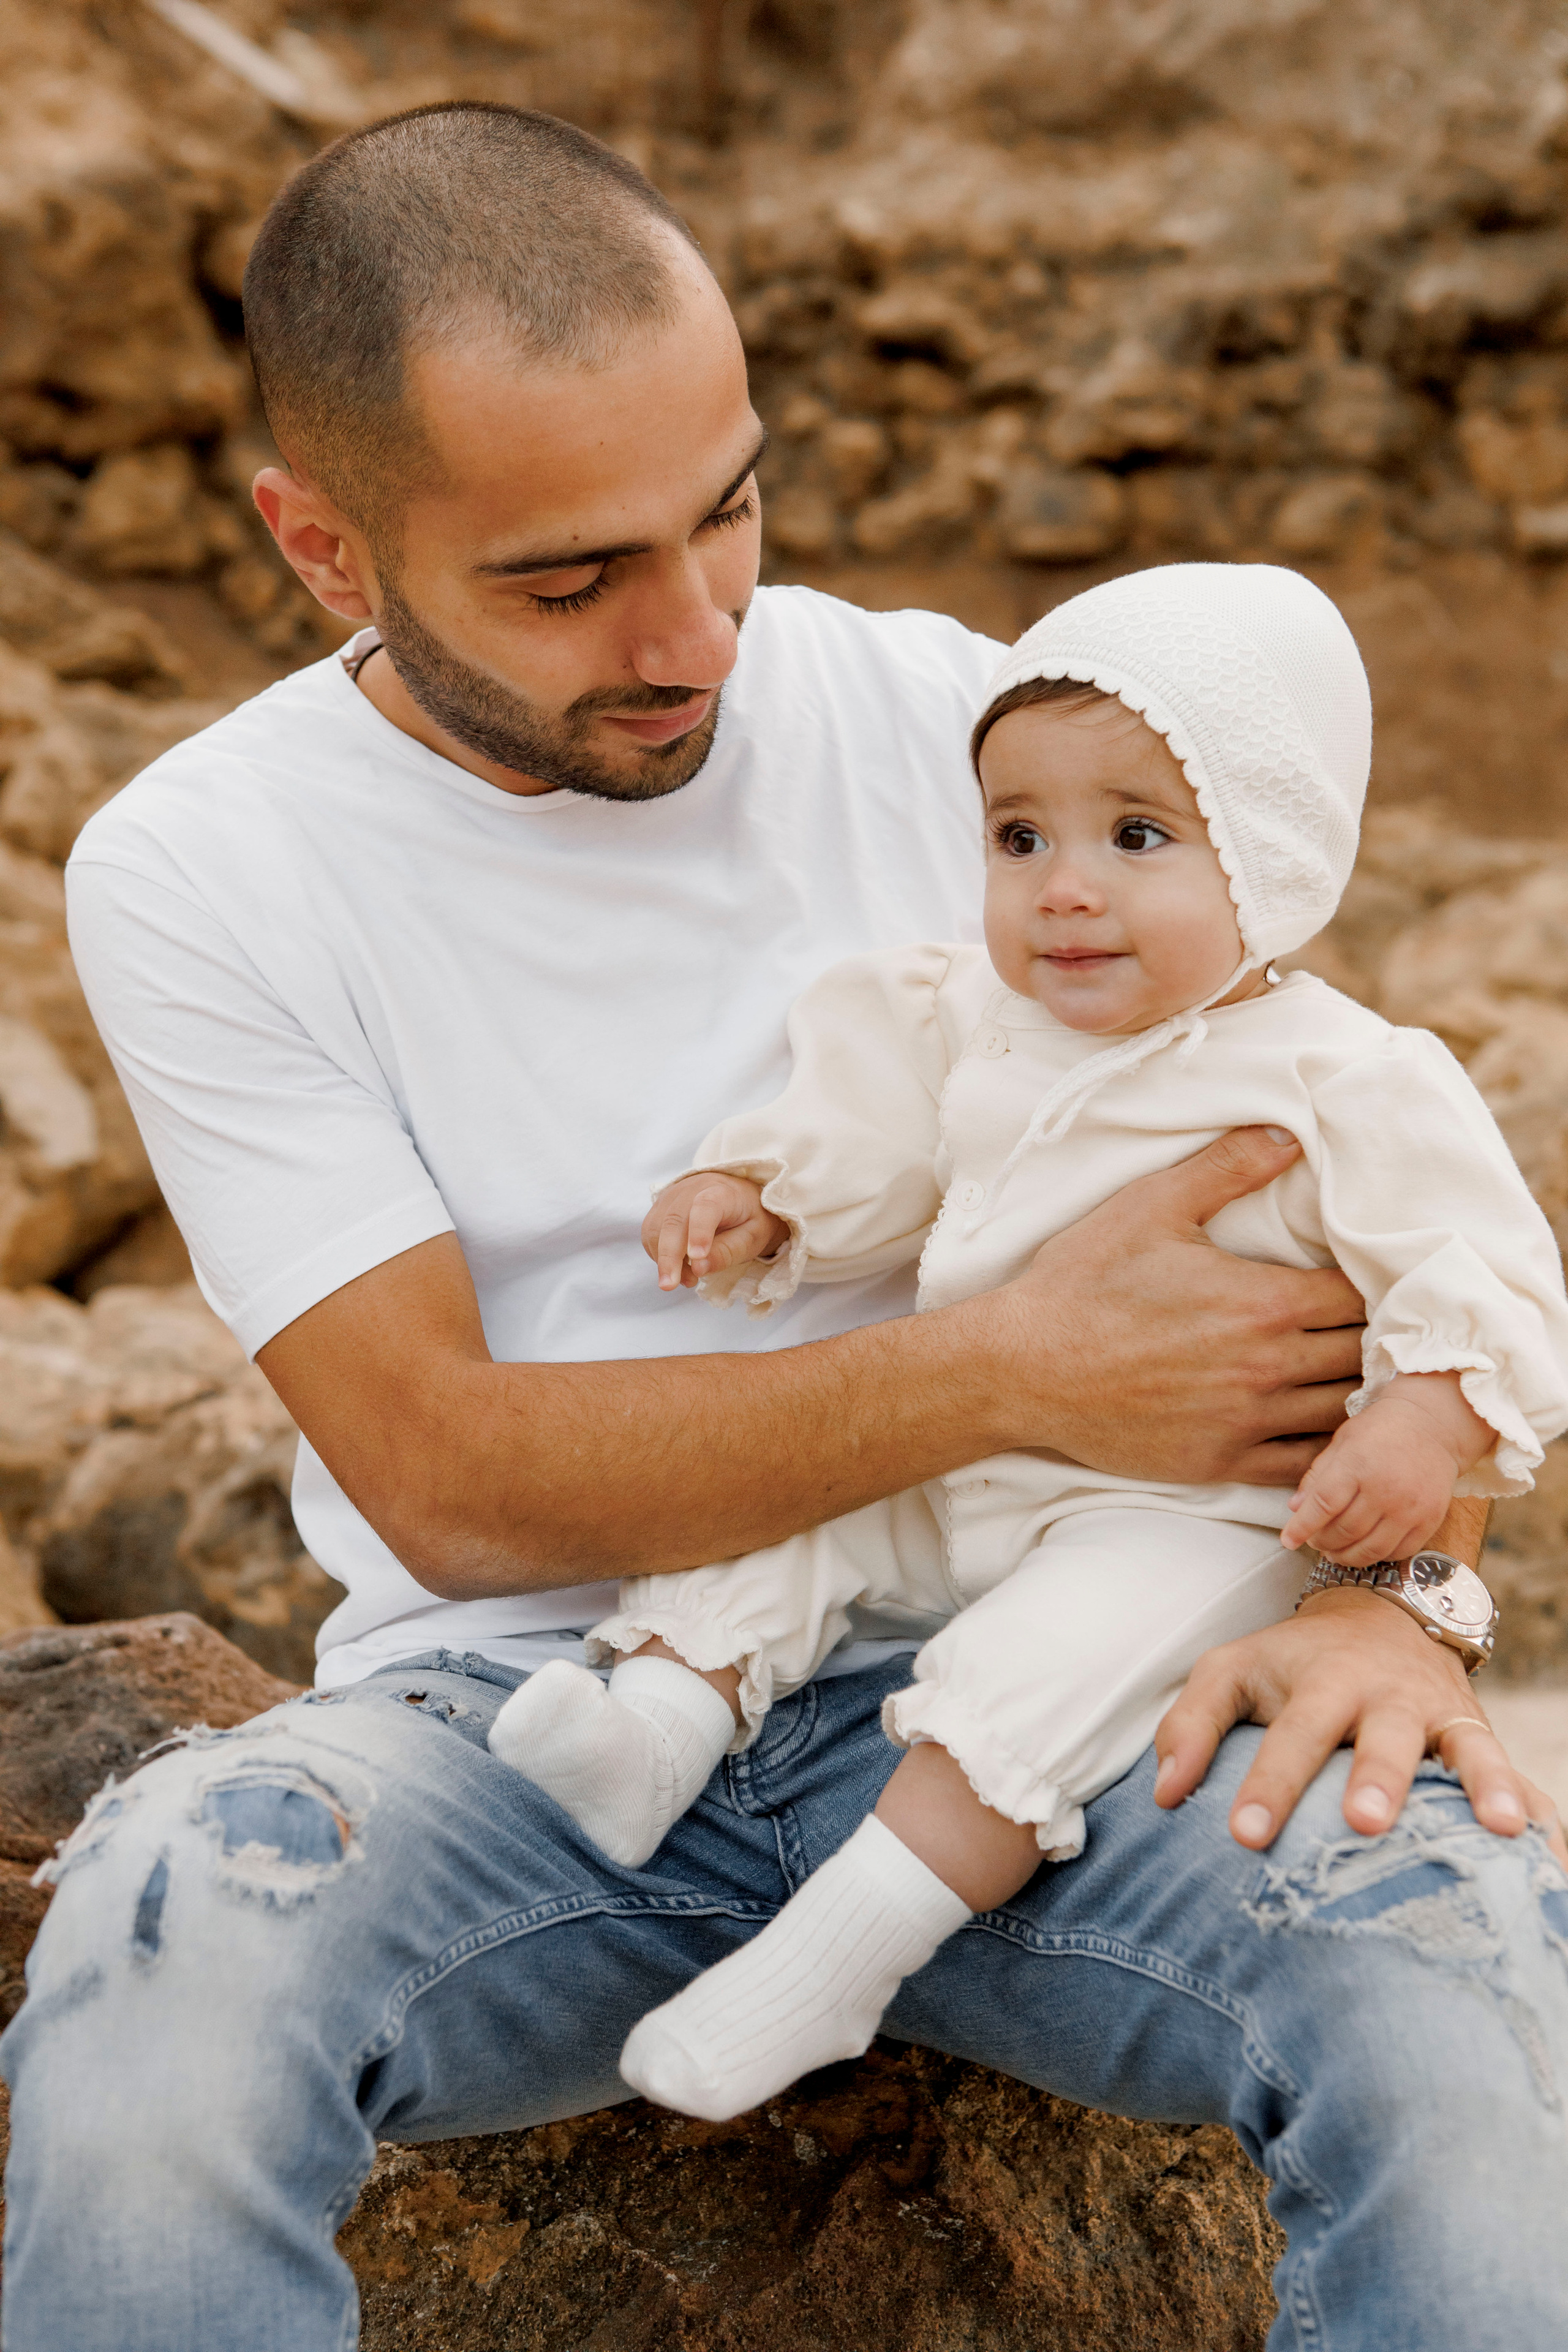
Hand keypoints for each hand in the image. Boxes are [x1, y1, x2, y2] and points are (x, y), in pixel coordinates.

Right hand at [642, 1172, 790, 1291]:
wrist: (738, 1197)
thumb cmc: (749, 1218)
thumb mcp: (753, 1236)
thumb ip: (729, 1251)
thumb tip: (699, 1267)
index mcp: (722, 1192)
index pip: (706, 1207)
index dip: (699, 1231)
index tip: (698, 1258)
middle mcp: (692, 1189)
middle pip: (673, 1220)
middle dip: (669, 1255)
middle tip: (669, 1285)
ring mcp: (672, 1196)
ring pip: (655, 1228)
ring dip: (664, 1260)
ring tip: (688, 1279)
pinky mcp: (660, 1207)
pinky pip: (650, 1233)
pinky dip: (659, 1255)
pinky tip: (679, 1268)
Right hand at [986, 1126, 1364, 1486]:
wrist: (1025, 1366)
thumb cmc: (1084, 1281)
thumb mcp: (1151, 1204)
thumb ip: (1228, 1167)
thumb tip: (1289, 1134)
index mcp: (1263, 1301)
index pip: (1360, 1295)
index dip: (1376, 1284)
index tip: (1374, 1276)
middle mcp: (1266, 1365)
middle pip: (1363, 1356)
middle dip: (1377, 1339)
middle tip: (1382, 1326)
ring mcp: (1246, 1420)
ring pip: (1343, 1414)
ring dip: (1362, 1395)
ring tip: (1368, 1378)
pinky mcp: (1221, 1461)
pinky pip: (1303, 1465)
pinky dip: (1328, 1452)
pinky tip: (1333, 1435)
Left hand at [1155, 1584, 1567, 1867]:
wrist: (1380, 1617)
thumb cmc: (1292, 1662)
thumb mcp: (1232, 1670)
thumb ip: (1190, 1724)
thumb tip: (1164, 1796)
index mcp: (1322, 1682)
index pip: (1291, 1734)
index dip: (1269, 1783)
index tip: (1246, 1836)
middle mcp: (1387, 1699)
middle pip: (1385, 1740)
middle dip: (1379, 1780)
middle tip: (1368, 1824)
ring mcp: (1443, 1718)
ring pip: (1470, 1751)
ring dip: (1485, 1788)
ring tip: (1503, 1831)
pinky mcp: (1480, 1738)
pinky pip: (1518, 1776)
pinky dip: (1541, 1814)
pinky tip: (1555, 1863)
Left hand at [1281, 1375, 1491, 1565]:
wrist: (1431, 1425)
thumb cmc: (1380, 1430)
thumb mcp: (1342, 1443)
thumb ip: (1317, 1476)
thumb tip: (1295, 1509)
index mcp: (1357, 1464)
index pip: (1323, 1505)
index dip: (1302, 1527)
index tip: (1288, 1540)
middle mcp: (1385, 1489)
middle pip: (1344, 1531)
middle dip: (1322, 1543)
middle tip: (1315, 1541)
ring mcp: (1410, 1507)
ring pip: (1371, 1549)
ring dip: (1346, 1557)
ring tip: (1335, 1552)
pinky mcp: (1430, 1519)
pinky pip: (1399, 1551)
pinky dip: (1377, 1556)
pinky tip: (1365, 1548)